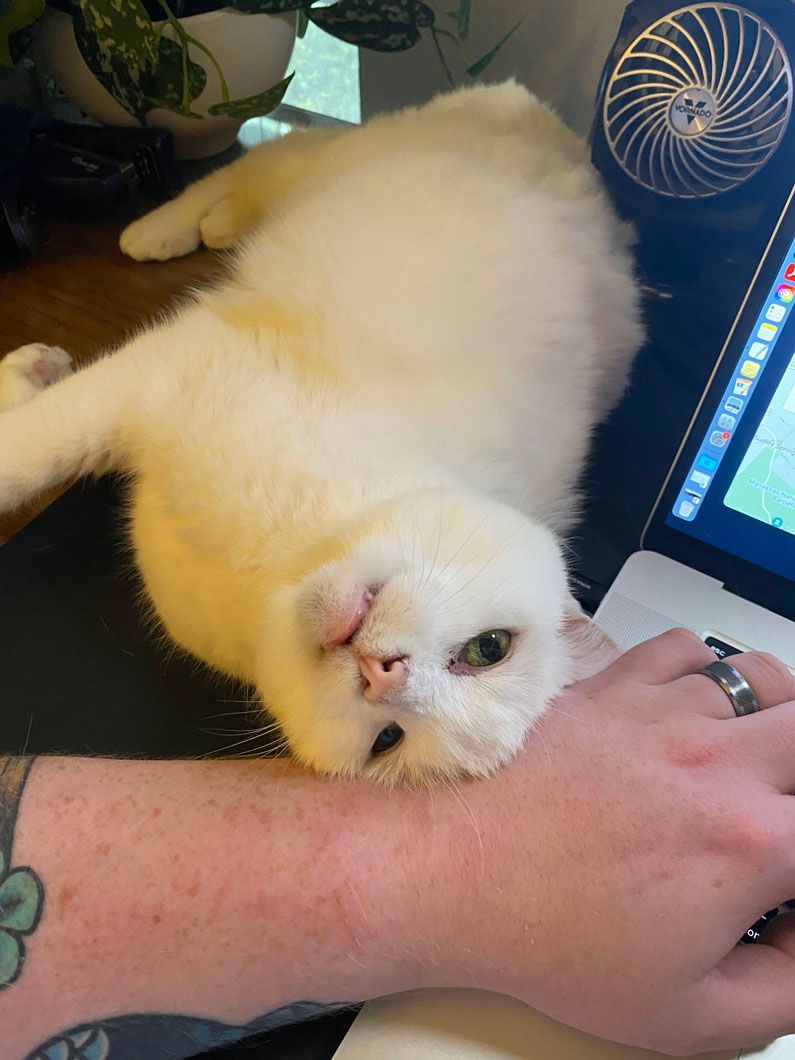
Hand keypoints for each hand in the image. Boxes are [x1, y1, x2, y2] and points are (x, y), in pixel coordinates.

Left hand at [432, 629, 794, 1054]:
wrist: (447, 866)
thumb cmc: (545, 932)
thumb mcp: (688, 1014)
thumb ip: (784, 990)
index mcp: (751, 839)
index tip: (782, 881)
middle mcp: (715, 759)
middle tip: (779, 810)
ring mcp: (659, 711)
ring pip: (760, 678)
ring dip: (774, 715)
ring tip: (755, 755)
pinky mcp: (609, 687)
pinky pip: (681, 649)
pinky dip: (700, 672)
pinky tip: (687, 709)